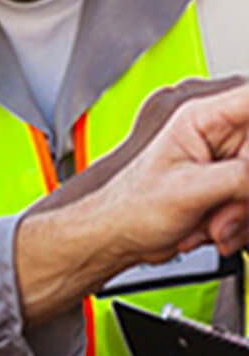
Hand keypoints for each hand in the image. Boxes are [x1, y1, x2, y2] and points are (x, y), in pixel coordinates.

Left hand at [16, 78, 248, 322]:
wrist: (119, 238)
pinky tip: (211, 229)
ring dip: (242, 216)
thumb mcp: (189, 189)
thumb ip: (240, 176)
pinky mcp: (236, 189)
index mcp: (202, 117)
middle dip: (246, 195)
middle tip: (223, 214)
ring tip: (210, 224)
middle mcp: (221, 135)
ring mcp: (231, 164)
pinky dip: (241, 226)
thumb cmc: (130, 207)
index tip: (246, 157)